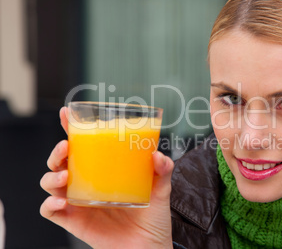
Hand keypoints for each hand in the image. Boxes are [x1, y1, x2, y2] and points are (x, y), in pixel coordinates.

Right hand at [40, 107, 173, 247]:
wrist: (149, 245)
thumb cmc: (152, 216)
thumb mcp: (161, 188)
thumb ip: (162, 170)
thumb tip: (157, 155)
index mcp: (104, 170)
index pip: (83, 146)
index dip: (71, 129)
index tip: (67, 115)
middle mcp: (88, 183)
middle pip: (61, 161)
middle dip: (57, 151)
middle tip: (66, 148)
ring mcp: (79, 201)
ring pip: (51, 182)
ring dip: (51, 175)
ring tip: (66, 176)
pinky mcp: (74, 221)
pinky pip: (51, 211)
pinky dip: (49, 204)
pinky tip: (62, 201)